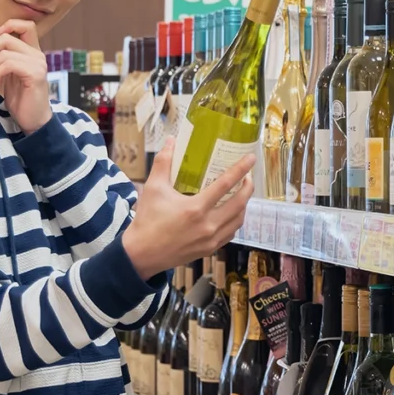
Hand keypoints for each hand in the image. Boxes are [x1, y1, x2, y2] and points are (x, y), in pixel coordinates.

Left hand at [0, 20, 51, 134]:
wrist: (33, 120)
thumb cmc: (21, 99)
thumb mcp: (10, 74)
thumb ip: (5, 59)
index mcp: (33, 53)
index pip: (27, 25)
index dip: (9, 25)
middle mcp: (38, 55)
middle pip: (6, 37)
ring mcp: (38, 64)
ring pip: (5, 53)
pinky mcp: (35, 74)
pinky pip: (8, 65)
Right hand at [122, 137, 255, 279]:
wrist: (142, 253)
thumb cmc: (147, 219)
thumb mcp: (153, 188)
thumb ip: (163, 163)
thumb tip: (171, 140)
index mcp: (196, 208)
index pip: (225, 184)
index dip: (241, 169)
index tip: (251, 159)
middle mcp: (208, 224)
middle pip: (240, 203)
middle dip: (248, 187)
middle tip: (248, 176)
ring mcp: (211, 239)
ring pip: (238, 219)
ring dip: (244, 204)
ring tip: (242, 193)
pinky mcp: (210, 249)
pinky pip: (231, 233)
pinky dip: (236, 221)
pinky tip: (232, 213)